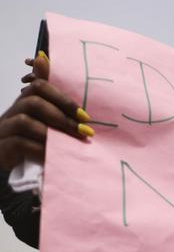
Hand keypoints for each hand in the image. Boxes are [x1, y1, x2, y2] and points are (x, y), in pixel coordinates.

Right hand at [0, 51, 92, 170]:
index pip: (39, 87)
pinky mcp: (0, 147)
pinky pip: (18, 143)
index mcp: (25, 103)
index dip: (63, 99)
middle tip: (82, 131)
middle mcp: (12, 112)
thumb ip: (61, 118)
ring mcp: (3, 129)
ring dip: (50, 132)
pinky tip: (52, 155)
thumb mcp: (49, 129)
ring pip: (23, 121)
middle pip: (32, 102)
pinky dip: (39, 149)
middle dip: (61, 116)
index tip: (84, 116)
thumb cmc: (34, 145)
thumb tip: (86, 118)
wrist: (10, 165)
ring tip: (68, 144)